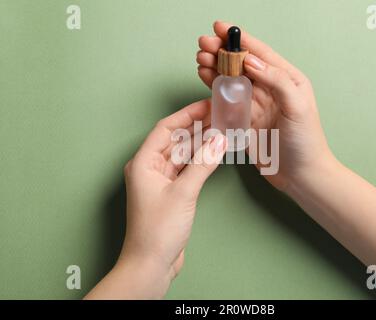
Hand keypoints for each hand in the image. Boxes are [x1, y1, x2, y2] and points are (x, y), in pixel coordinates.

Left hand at [85, 100, 226, 298]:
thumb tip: (219, 140)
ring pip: (182, 154)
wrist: (152, 264)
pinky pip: (186, 169)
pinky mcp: (171, 193)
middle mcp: (150, 168)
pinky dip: (200, 161)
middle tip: (219, 116)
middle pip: (175, 139)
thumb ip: (202, 164)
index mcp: (143, 163)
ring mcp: (161, 181)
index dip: (187, 115)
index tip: (207, 105)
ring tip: (221, 130)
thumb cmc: (157, 231)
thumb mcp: (183, 193)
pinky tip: (214, 153)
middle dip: (197, 128)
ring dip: (200, 144)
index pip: (166, 128)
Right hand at [197, 21, 335, 191]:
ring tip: (199, 59)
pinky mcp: (245, 121)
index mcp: (287, 80)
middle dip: (222, 52)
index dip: (240, 40)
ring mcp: (256, 105)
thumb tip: (251, 61)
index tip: (220, 28)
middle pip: (242, 65)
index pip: (260, 54)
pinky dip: (214, 88)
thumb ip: (276, 80)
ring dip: (215, 68)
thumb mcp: (297, 106)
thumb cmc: (306, 141)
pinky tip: (204, 78)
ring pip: (231, 80)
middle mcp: (270, 89)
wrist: (301, 175)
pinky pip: (227, 100)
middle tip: (203, 45)